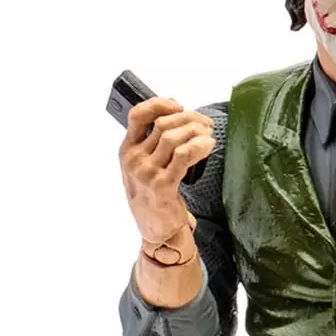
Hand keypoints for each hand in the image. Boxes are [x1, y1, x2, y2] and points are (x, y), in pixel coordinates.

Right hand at [118, 97, 214, 252]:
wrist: (157, 232)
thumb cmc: (154, 197)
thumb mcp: (145, 168)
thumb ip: (153, 143)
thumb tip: (174, 111)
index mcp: (126, 150)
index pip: (138, 115)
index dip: (160, 104)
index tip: (180, 105)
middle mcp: (133, 160)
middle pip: (163, 124)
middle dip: (189, 118)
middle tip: (206, 123)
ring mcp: (146, 173)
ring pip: (173, 138)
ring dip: (196, 131)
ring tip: (209, 134)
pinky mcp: (163, 186)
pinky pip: (184, 157)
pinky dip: (199, 146)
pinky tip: (209, 145)